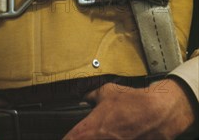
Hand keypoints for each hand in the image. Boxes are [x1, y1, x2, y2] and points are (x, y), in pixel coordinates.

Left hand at [62, 78, 197, 138]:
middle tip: (86, 135)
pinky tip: (117, 136)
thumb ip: (92, 95)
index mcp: (91, 129)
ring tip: (106, 134)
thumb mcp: (108, 91)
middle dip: (83, 139)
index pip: (70, 139)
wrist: (160, 113)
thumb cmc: (134, 102)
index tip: (68, 137)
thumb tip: (84, 96)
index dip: (67, 139)